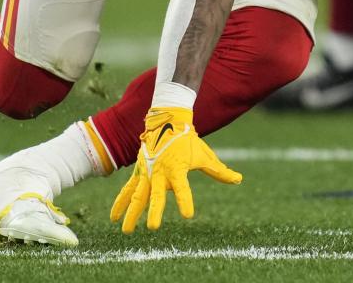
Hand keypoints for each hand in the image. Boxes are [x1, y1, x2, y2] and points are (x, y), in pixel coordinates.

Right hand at [110, 107, 241, 232]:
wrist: (167, 121)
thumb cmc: (188, 140)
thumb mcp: (204, 155)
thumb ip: (219, 171)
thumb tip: (239, 180)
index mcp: (177, 168)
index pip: (183, 187)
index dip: (185, 200)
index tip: (188, 214)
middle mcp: (160, 171)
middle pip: (156, 194)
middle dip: (154, 211)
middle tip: (153, 228)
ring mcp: (147, 172)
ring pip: (137, 195)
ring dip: (131, 213)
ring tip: (126, 231)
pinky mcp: (139, 172)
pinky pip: (128, 190)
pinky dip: (120, 203)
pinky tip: (114, 217)